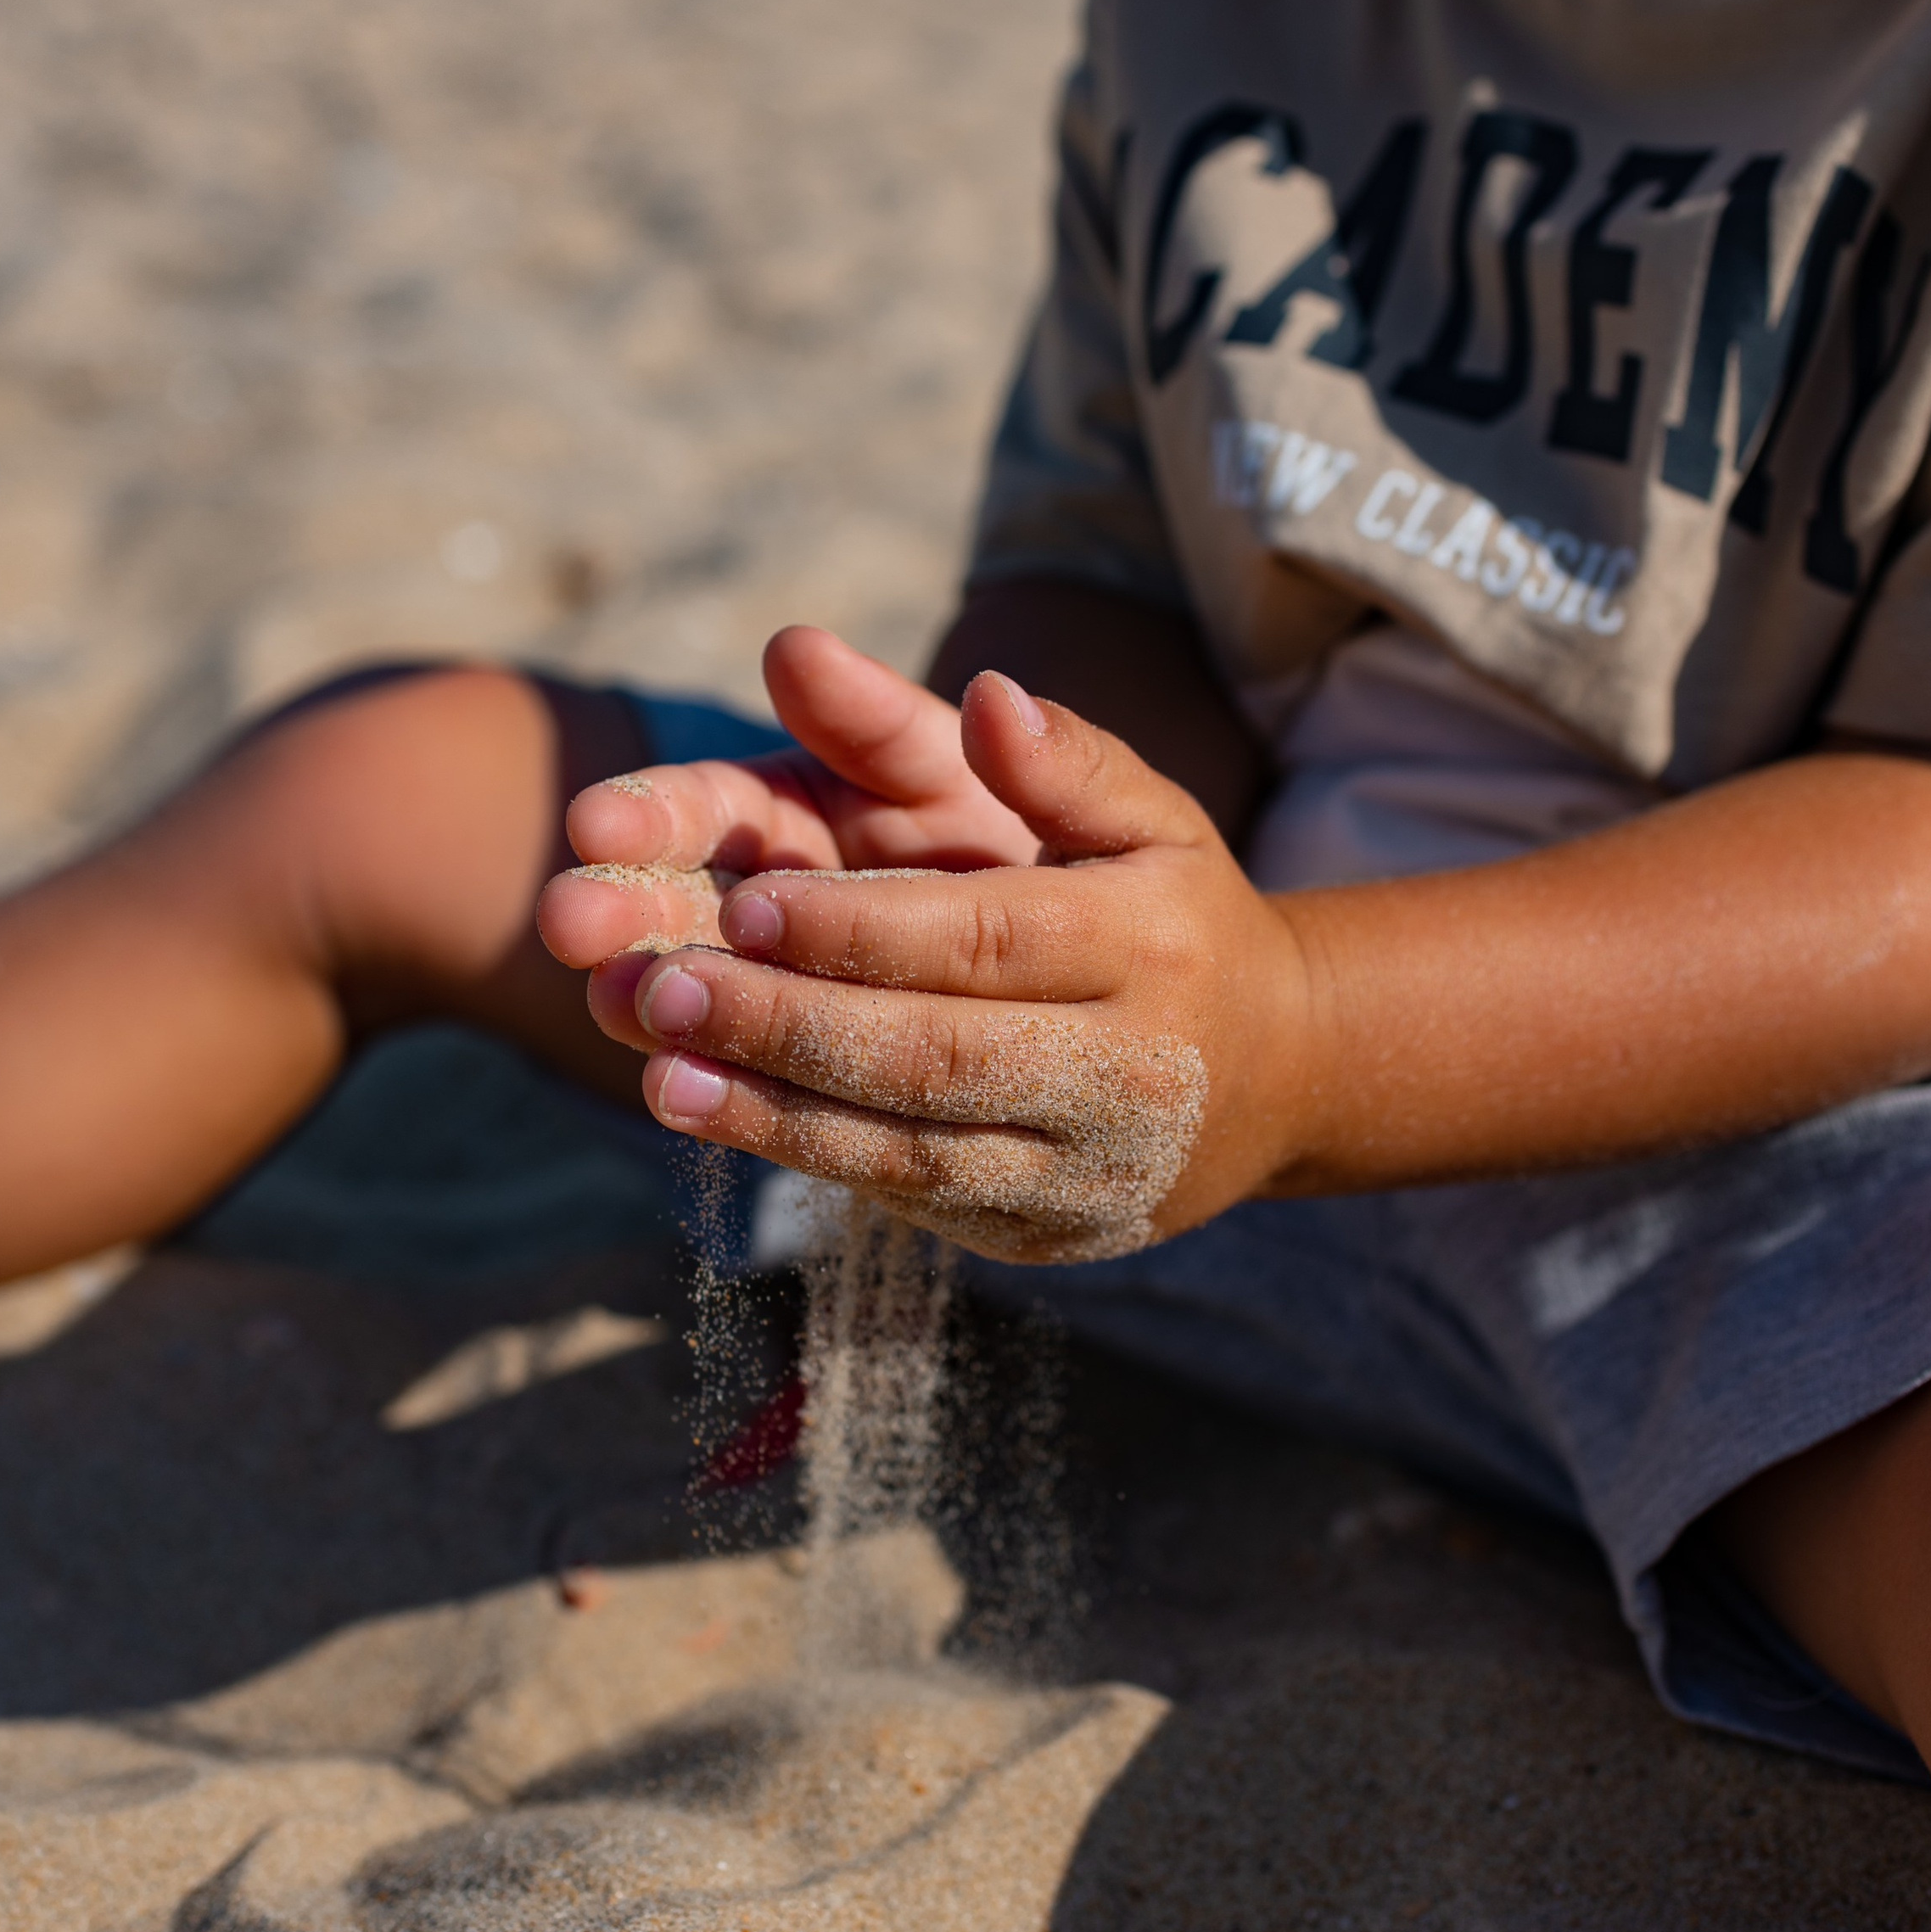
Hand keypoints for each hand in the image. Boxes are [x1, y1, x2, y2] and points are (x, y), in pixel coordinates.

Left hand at [567, 668, 1314, 1263]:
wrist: (1273, 1079)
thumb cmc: (1176, 916)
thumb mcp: (1149, 817)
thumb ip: (1064, 759)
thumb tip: (990, 695)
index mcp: (1152, 950)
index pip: (987, 940)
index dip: (861, 929)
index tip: (746, 902)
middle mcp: (1128, 1075)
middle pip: (937, 1057)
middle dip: (790, 1025)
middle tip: (664, 987)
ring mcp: (1084, 1174)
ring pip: (913, 1150)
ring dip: (771, 1113)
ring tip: (656, 1072)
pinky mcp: (1039, 1236)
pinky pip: (911, 1197)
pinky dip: (804, 1155)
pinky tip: (714, 1113)